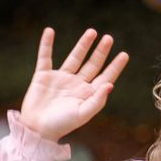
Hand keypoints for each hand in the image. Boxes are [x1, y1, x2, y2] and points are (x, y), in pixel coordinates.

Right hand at [18, 27, 128, 141]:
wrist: (36, 129)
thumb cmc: (61, 125)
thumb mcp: (82, 114)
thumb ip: (97, 100)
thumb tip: (110, 85)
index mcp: (88, 94)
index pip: (105, 77)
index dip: (115, 66)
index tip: (124, 54)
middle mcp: (76, 84)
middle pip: (92, 64)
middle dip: (101, 52)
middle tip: (109, 38)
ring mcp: (60, 78)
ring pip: (74, 58)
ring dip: (83, 45)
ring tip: (92, 32)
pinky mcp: (43, 76)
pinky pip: (45, 57)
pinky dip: (46, 44)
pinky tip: (49, 31)